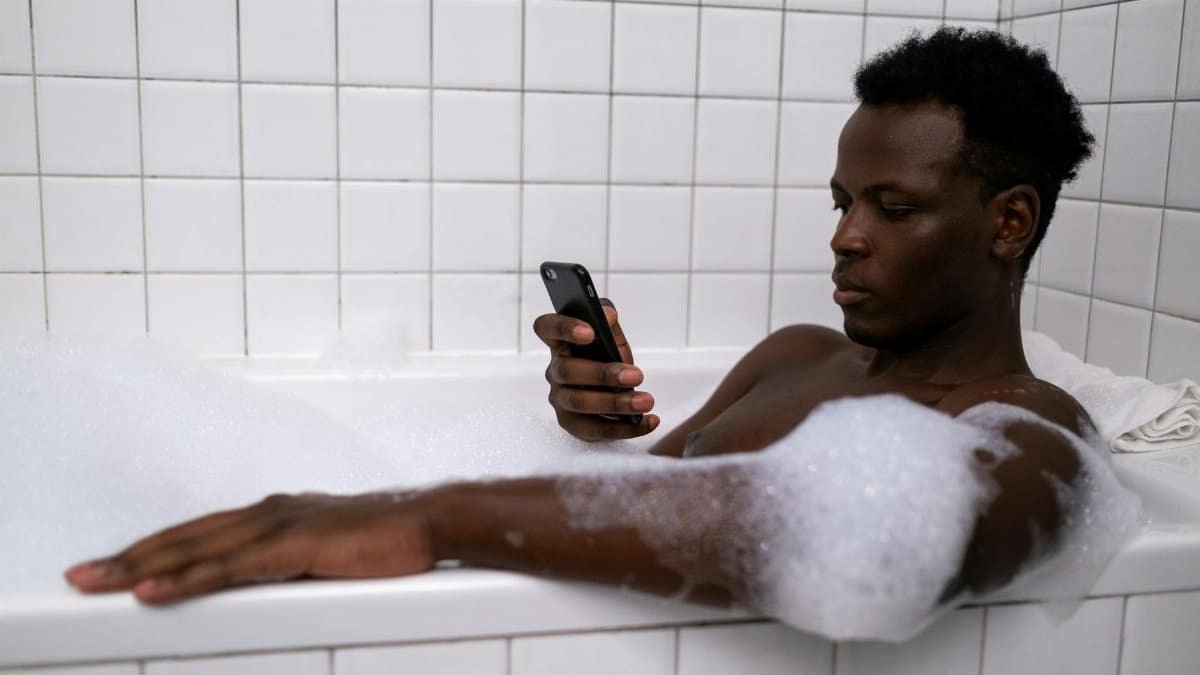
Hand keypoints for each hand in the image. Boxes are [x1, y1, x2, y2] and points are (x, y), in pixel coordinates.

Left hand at [64, 492, 434, 604]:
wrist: (429, 521)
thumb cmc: (386, 539)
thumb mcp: (327, 547)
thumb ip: (291, 557)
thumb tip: (264, 579)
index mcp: (275, 513)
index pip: (201, 532)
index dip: (154, 548)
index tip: (115, 563)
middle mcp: (268, 512)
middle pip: (185, 536)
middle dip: (128, 556)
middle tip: (82, 575)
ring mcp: (278, 526)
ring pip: (195, 549)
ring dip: (141, 566)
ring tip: (97, 583)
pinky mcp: (293, 546)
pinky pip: (227, 568)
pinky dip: (185, 578)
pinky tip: (153, 589)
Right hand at [532, 299, 658, 440]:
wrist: (614, 393)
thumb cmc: (608, 359)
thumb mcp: (612, 338)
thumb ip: (608, 321)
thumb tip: (606, 314)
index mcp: (561, 343)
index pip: (547, 328)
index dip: (563, 328)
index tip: (589, 332)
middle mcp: (556, 371)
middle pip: (567, 371)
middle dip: (603, 374)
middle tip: (636, 375)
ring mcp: (561, 400)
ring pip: (581, 403)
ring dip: (616, 403)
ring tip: (646, 401)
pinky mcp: (574, 425)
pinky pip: (597, 430)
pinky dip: (627, 428)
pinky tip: (649, 421)